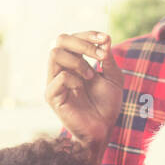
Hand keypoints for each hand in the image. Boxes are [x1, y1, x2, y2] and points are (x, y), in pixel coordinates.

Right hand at [45, 32, 124, 150]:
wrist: (103, 130)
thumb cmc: (107, 105)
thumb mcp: (113, 78)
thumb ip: (108, 58)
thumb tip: (105, 38)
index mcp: (73, 62)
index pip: (73, 38)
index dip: (88, 35)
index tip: (106, 39)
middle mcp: (61, 69)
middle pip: (60, 39)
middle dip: (83, 42)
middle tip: (101, 56)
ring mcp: (54, 82)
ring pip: (54, 53)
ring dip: (78, 61)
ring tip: (91, 76)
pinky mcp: (51, 96)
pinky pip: (59, 77)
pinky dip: (74, 79)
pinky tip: (82, 88)